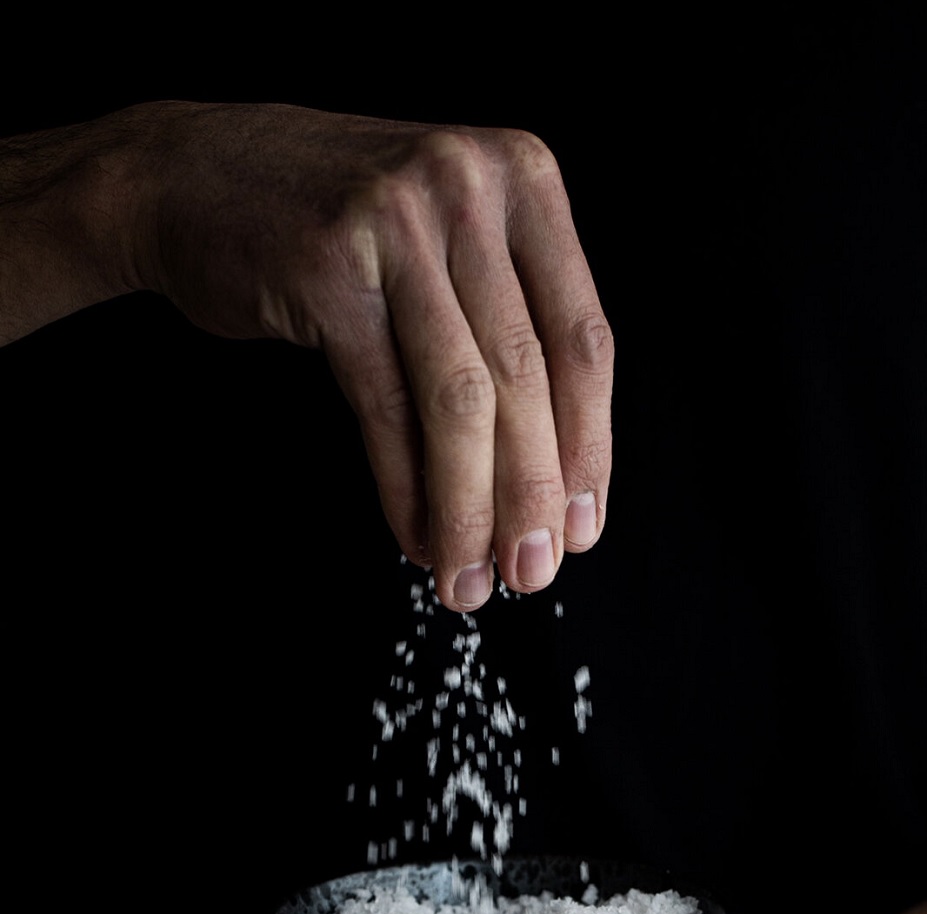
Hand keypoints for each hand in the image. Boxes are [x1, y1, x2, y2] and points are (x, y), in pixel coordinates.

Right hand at [136, 102, 611, 608]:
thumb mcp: (448, 245)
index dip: (589, 449)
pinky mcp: (326, 270)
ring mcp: (395, 223)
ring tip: (470, 577)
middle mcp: (467, 186)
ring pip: (459, 399)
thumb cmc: (337, 226)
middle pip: (526, 376)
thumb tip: (557, 482)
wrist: (189, 175)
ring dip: (470, 507)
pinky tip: (417, 537)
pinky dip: (406, 487)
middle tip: (532, 572)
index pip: (583, 340)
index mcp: (522, 177)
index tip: (582, 528)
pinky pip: (386, 407)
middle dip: (533, 493)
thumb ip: (507, 328)